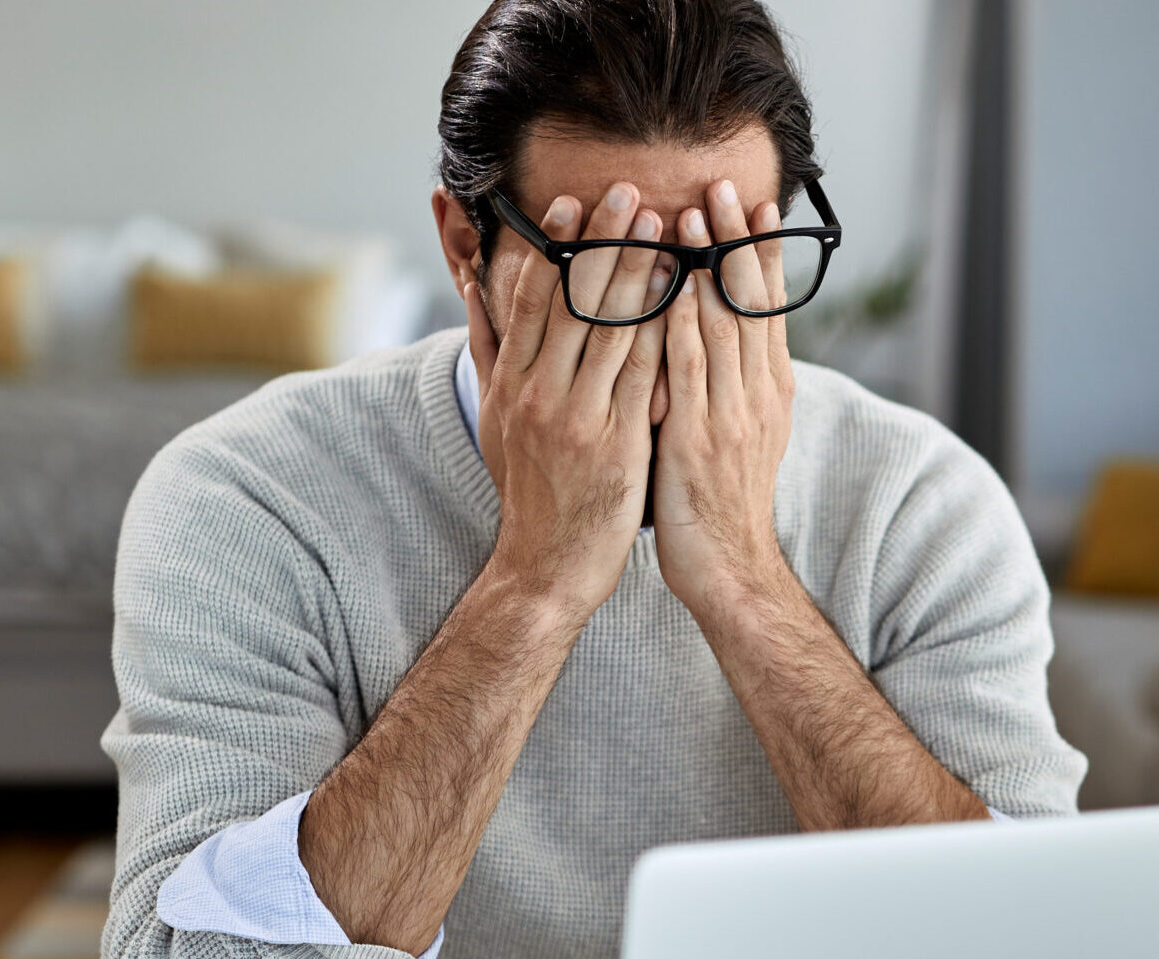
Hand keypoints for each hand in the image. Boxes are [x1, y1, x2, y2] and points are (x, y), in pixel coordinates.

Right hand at [464, 181, 670, 621]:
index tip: (572, 203)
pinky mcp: (617, 445)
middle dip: (602, 243)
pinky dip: (662, 332)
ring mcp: (577, 419)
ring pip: (611, 331)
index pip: (531, 300)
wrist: (547, 565)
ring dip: (640, 273)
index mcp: (511, 382)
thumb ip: (490, 347)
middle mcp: (538, 394)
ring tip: (666, 229)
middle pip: (572, 302)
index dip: (553, 247)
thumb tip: (472, 286)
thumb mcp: (496, 416)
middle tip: (629, 194)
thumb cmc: (529, 487)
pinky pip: (643, 377)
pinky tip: (686, 298)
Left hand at [652, 180, 798, 621]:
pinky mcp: (698, 439)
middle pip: (748, 305)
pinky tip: (671, 288)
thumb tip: (721, 336)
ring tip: (694, 214)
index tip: (755, 206)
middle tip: (724, 186)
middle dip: (735, 242)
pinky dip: (682, 325)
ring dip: (706, 267)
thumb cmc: (721, 501)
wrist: (728, 566)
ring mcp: (730, 415)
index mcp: (768, 391)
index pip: (766, 307)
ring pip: (722, 327)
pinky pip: (689, 372)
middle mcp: (756, 395)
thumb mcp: (738, 432)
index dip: (759, 255)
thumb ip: (731, 382)